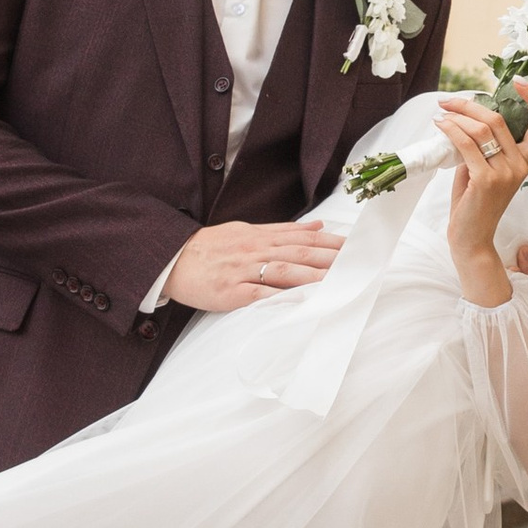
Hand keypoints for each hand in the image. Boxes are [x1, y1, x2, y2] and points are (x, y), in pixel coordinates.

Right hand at [165, 219, 338, 312]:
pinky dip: (280, 298)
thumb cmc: (211, 247)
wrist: (171, 260)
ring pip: (284, 271)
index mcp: (261, 236)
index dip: (331, 241)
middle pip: (300, 252)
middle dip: (330, 258)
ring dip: (313, 276)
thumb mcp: (247, 230)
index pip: (304, 237)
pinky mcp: (231, 292)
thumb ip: (283, 230)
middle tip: (357, 264)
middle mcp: (256, 250)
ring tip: (337, 281)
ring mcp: (243, 271)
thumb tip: (317, 224)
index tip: (355, 246)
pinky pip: (259, 295)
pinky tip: (298, 302)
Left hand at [439, 85, 527, 303]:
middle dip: (470, 104)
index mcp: (526, 161)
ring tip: (440, 115)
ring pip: (482, 129)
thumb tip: (462, 120)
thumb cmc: (474, 204)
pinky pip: (467, 144)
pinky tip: (441, 125)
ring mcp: (505, 173)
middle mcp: (520, 165)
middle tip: (448, 101)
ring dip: (457, 117)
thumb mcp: (482, 169)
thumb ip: (480, 146)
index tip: (520, 81)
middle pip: (498, 119)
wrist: (471, 238)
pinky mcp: (486, 180)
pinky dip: (451, 130)